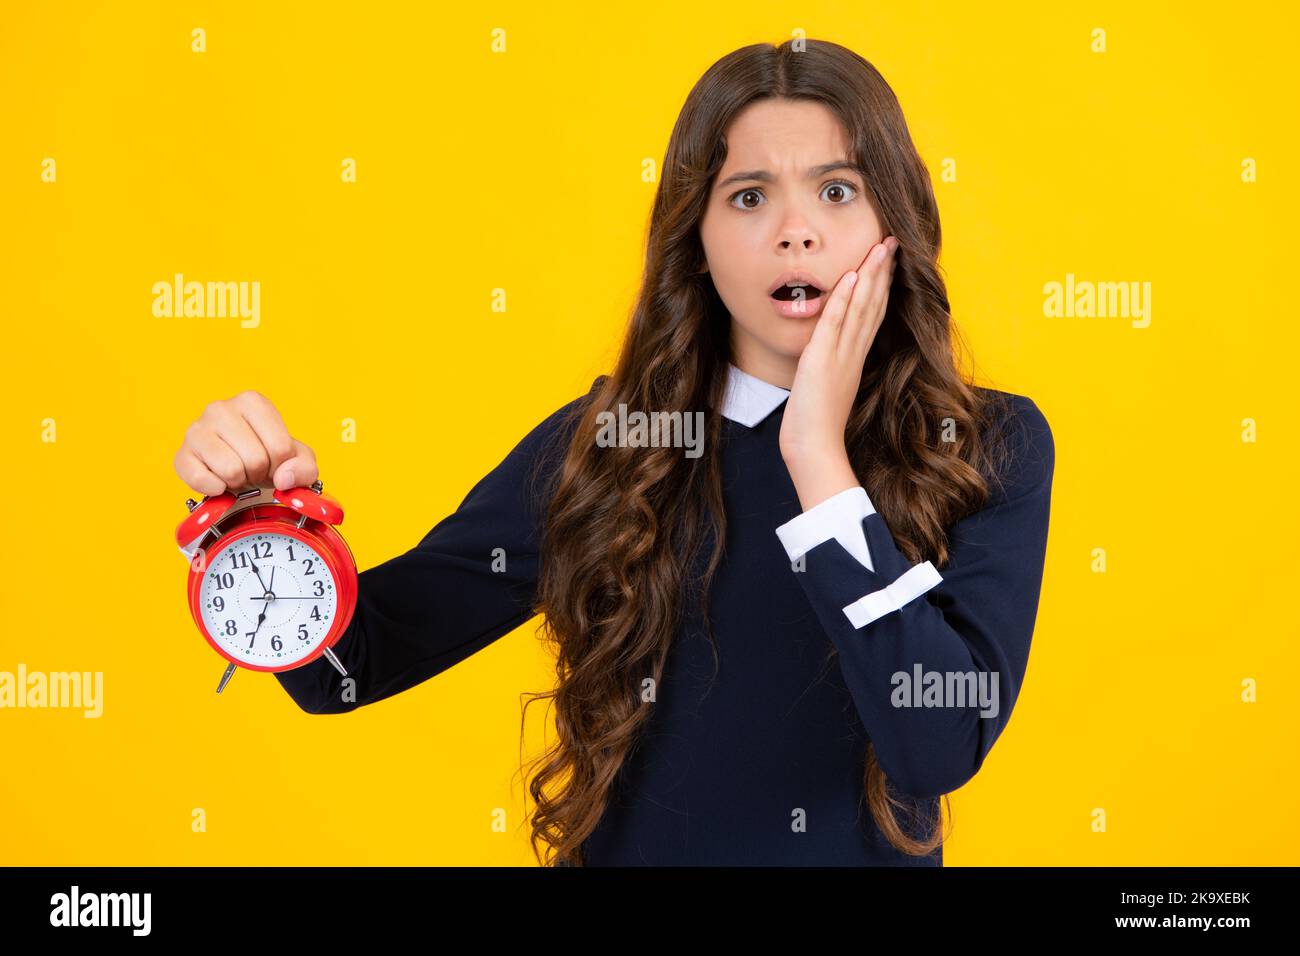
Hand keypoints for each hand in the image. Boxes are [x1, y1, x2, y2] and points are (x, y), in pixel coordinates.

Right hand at [173, 390, 318, 496]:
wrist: (240, 464)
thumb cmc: (268, 455)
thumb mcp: (298, 458)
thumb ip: (304, 467)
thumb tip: (284, 478)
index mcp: (252, 402)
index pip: (280, 447)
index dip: (281, 465)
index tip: (273, 461)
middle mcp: (220, 408)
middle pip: (256, 459)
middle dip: (260, 473)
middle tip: (253, 468)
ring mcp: (196, 429)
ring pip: (231, 470)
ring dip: (239, 481)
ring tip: (237, 471)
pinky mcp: (181, 454)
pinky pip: (202, 480)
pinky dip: (217, 489)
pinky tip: (218, 479)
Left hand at [779, 235, 899, 509]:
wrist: (815, 450)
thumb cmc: (816, 428)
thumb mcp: (827, 390)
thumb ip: (833, 370)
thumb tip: (831, 361)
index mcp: (855, 360)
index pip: (873, 315)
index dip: (881, 287)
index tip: (887, 262)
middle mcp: (853, 354)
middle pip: (874, 305)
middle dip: (883, 271)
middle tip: (892, 241)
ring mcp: (840, 356)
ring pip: (861, 308)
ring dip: (871, 275)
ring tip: (881, 246)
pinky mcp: (822, 361)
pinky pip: (835, 324)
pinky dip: (844, 299)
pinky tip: (851, 276)